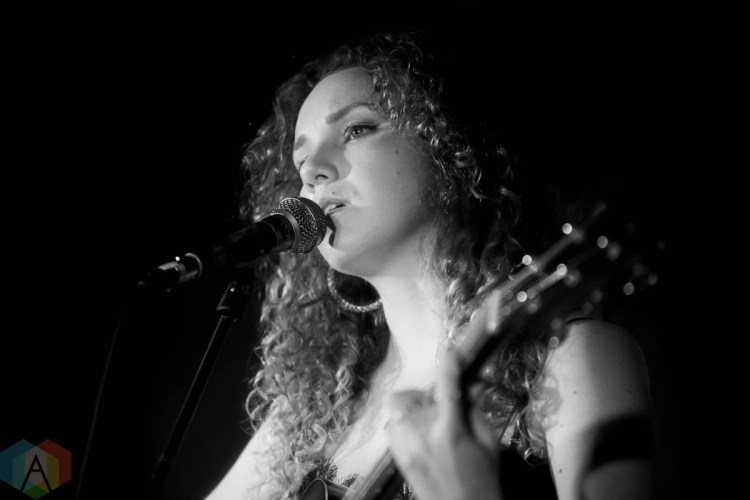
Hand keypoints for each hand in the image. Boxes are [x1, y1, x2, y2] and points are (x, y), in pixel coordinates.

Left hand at [384, 350, 502, 499]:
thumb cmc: (483, 481)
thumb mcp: (487, 443)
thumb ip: (475, 410)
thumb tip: (473, 383)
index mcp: (449, 431)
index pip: (447, 387)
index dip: (449, 365)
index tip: (451, 353)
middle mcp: (420, 435)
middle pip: (410, 395)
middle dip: (427, 394)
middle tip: (445, 405)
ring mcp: (404, 447)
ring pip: (397, 407)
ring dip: (414, 407)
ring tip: (432, 421)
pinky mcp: (397, 457)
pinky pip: (393, 425)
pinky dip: (405, 422)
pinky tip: (423, 434)